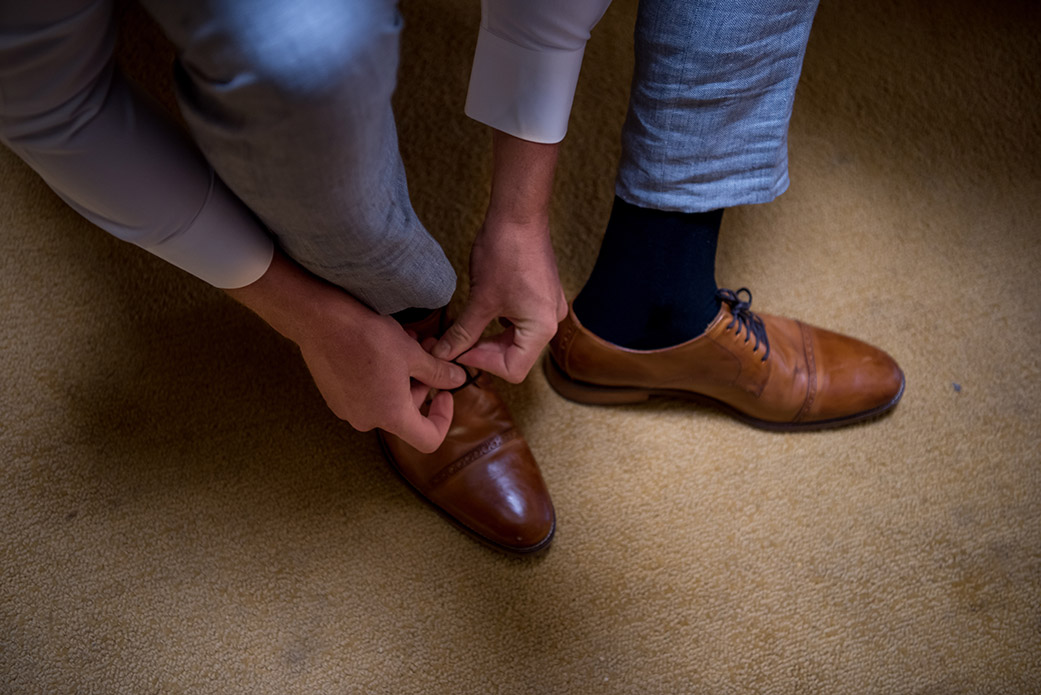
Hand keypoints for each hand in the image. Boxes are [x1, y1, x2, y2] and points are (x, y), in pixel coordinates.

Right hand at [226, 251, 465, 452]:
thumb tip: (458, 380)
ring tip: (408, 342)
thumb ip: (438, 372)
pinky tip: (383, 347)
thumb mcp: (413, 354)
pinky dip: (381, 376)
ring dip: (403, 375)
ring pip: (387, 400)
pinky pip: (366, 393)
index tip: (445, 393)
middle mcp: (367, 420)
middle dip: (422, 384)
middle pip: (407, 414)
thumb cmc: (368, 337)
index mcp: (391, 416)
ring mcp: (347, 409)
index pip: (428, 440)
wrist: (320, 321)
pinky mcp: (334, 396)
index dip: (444, 419)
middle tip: (428, 351)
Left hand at [433, 221, 567, 382]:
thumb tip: (444, 354)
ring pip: (516, 341)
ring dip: (489, 340)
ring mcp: (548, 309)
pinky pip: (520, 323)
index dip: (481, 363)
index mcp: (542, 328)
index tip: (458, 351)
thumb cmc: (504, 252)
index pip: (513, 369)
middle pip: (515, 357)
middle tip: (455, 343)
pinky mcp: (541, 297)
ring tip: (465, 329)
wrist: (518, 215)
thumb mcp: (480, 299)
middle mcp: (551, 322)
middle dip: (483, 353)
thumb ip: (463, 333)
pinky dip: (498, 325)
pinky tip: (481, 313)